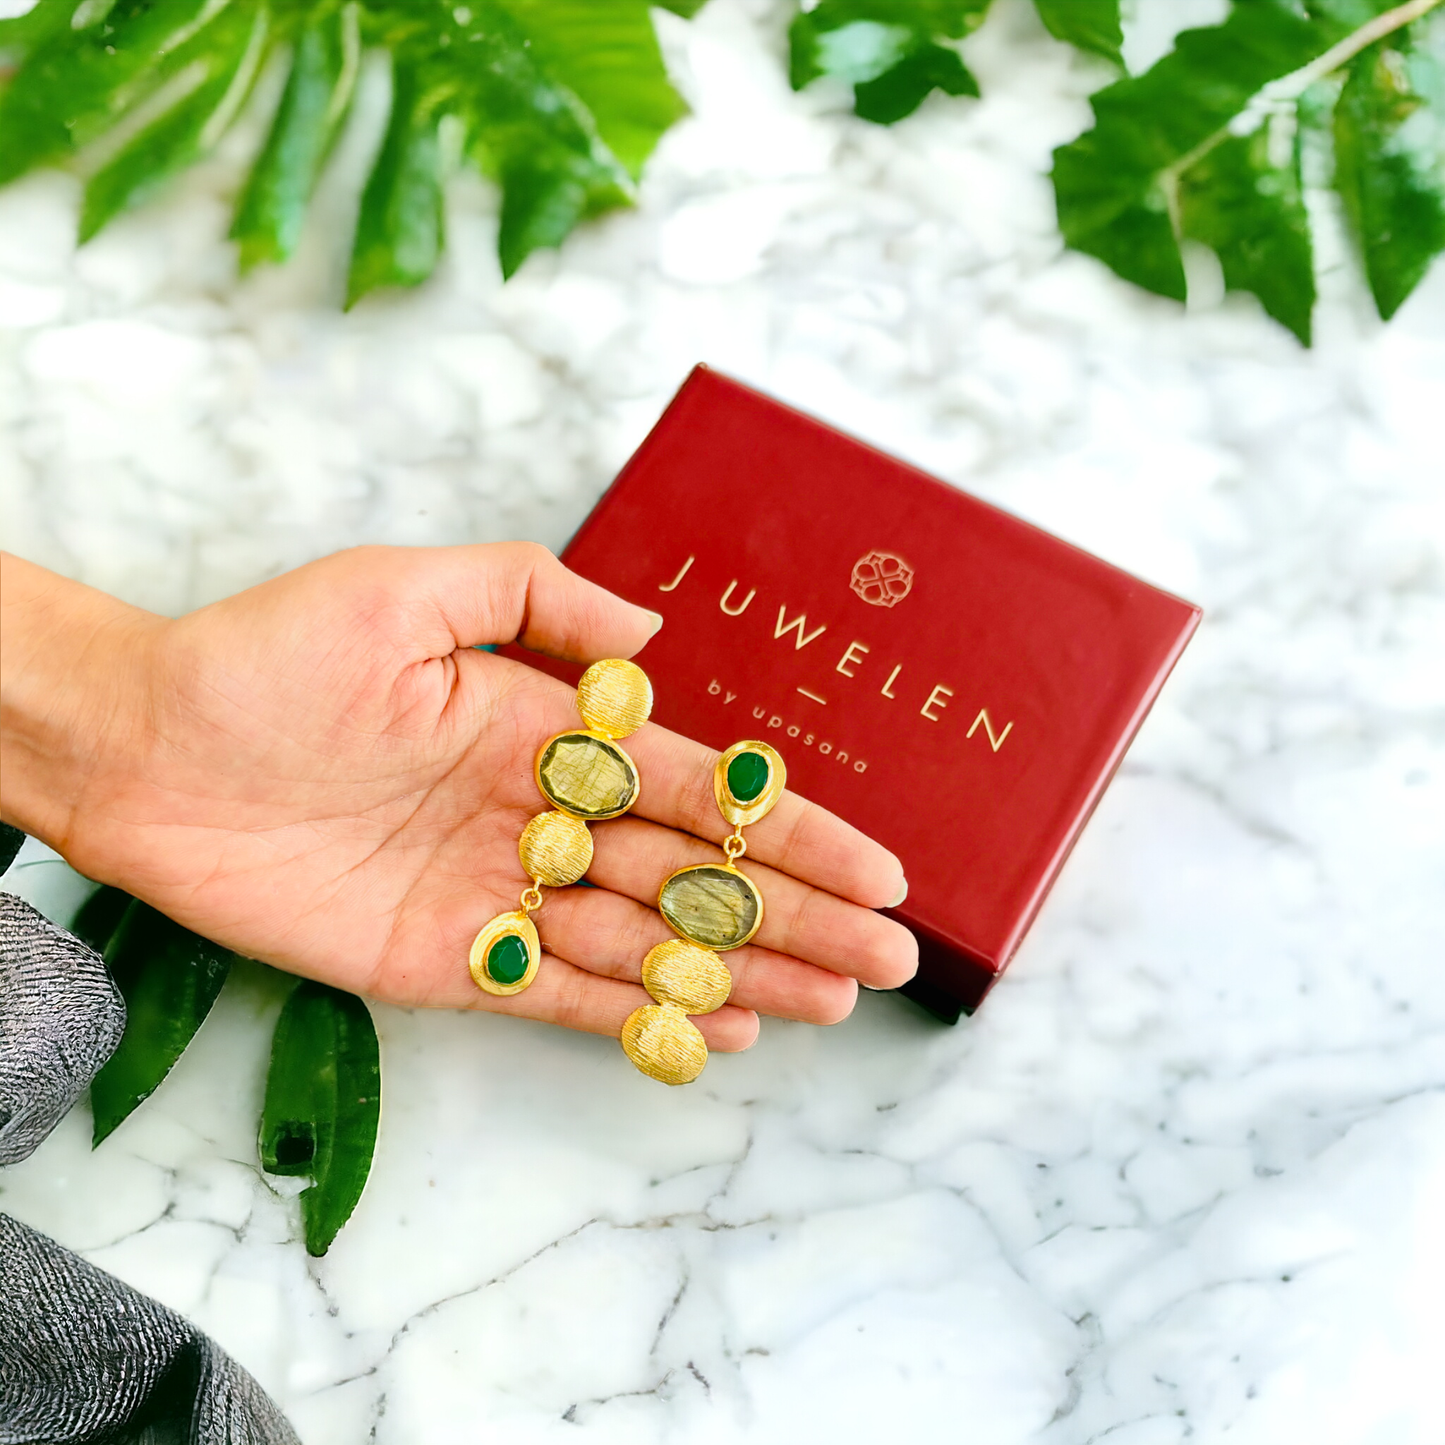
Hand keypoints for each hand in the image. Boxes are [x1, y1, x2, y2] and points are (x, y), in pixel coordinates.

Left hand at [1, 547, 915, 1050]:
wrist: (146, 749)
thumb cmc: (269, 656)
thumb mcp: (408, 589)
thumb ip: (535, 598)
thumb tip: (653, 638)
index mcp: (547, 731)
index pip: (697, 787)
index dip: (789, 829)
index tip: (874, 864)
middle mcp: (541, 817)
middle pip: (694, 877)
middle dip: (796, 916)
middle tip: (890, 958)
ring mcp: (500, 895)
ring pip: (646, 943)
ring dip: (744, 974)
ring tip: (835, 1000)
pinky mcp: (448, 962)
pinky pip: (561, 996)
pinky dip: (639, 1019)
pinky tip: (716, 1033)